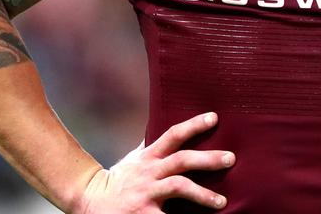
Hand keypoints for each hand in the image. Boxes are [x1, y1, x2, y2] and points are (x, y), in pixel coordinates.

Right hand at [75, 112, 234, 213]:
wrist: (89, 200)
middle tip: (231, 158)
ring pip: (178, 186)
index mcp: (149, 157)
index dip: (194, 125)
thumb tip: (170, 129)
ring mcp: (146, 193)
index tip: (214, 117)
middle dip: (208, 159)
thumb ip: (153, 147)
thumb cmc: (119, 180)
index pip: (173, 134)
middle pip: (182, 160)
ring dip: (203, 194)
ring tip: (222, 202)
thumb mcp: (135, 159)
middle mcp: (149, 172)